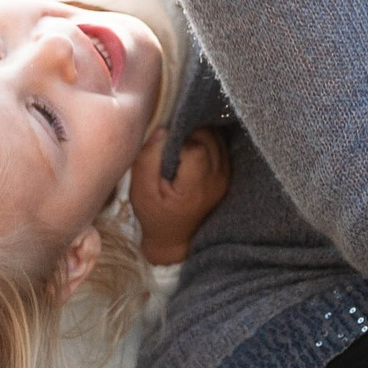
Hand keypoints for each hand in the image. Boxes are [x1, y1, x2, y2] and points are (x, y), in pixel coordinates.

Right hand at [130, 126, 230, 263]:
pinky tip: (190, 147)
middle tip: (171, 145)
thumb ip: (148, 160)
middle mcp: (216, 180)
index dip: (178, 141)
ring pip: (216, 137)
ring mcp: (224, 176)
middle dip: (189, 133)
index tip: (165, 150)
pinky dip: (205, 139)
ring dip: (198, 134)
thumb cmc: (155, 215)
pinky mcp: (225, 173)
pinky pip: (219, 144)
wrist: (174, 238)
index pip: (196, 149)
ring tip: (180, 146)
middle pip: (209, 138)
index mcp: (196, 188)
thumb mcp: (141, 192)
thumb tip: (163, 129)